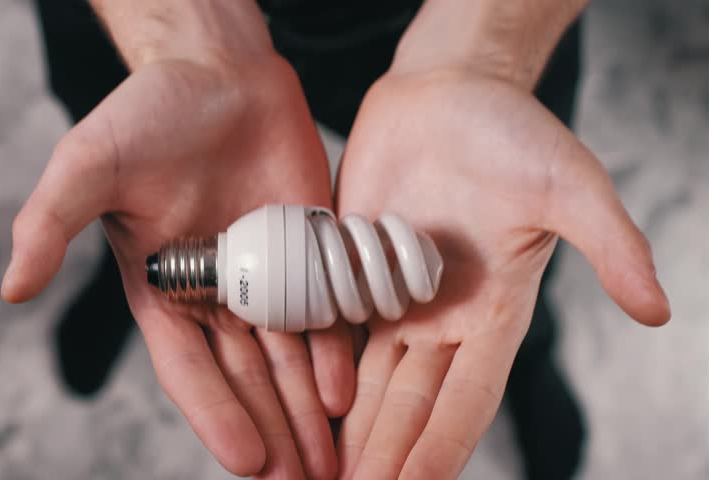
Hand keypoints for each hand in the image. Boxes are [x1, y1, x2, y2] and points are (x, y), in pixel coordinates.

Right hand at [1, 47, 352, 477]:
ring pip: (290, 357)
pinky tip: (349, 390)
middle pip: (247, 379)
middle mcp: (218, 294)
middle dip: (273, 433)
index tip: (248, 461)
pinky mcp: (308, 250)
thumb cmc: (148, 114)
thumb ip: (50, 223)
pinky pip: (325, 309)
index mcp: (164, 290)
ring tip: (332, 461)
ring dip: (308, 411)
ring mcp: (268, 276)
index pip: (190, 370)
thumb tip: (11, 288)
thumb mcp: (89, 164)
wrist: (217, 72)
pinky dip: (336, 350)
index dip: (217, 416)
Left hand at [334, 69, 669, 478]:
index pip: (467, 396)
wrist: (448, 91)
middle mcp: (441, 315)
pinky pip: (332, 325)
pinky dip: (317, 366)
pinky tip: (297, 402)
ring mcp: (392, 294)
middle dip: (385, 454)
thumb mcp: (571, 185)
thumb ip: (612, 244)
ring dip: (349, 429)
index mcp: (493, 311)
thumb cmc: (514, 132)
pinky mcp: (352, 266)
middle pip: (410, 402)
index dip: (441, 443)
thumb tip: (658, 310)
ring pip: (367, 376)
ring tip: (324, 472)